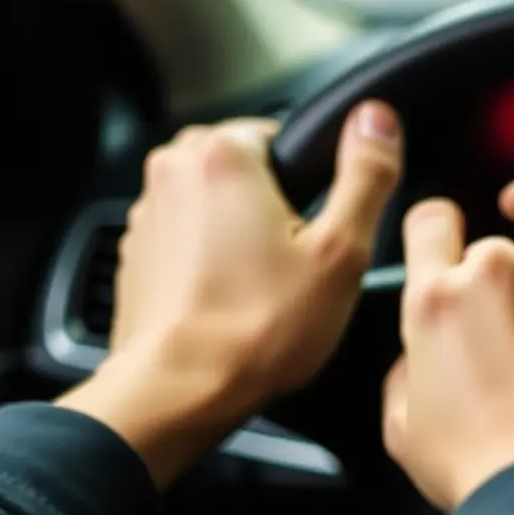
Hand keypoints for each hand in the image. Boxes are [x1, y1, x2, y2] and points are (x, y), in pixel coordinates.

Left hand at [57, 101, 402, 485]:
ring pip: (215, 205)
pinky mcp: (136, 257)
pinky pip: (188, 242)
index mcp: (224, 154)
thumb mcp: (341, 251)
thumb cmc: (257, 330)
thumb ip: (366, 176)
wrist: (178, 393)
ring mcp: (146, 216)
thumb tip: (377, 121)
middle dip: (274, 208)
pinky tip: (232, 304)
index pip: (284, 135)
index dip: (313, 186)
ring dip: (239, 235)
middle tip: (297, 265)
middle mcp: (173, 172)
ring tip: (263, 291)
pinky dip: (210, 264)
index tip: (319, 231)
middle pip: (248, 169)